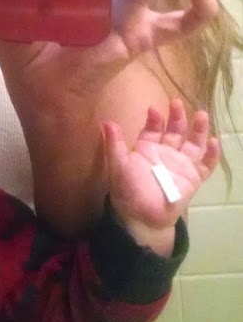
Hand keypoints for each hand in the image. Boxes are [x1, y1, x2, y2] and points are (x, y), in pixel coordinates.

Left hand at [104, 99, 219, 252]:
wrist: (141, 218)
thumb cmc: (127, 191)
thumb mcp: (118, 166)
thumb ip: (114, 145)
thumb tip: (107, 122)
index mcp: (148, 147)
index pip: (154, 128)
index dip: (155, 118)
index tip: (154, 109)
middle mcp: (166, 152)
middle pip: (175, 130)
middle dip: (177, 117)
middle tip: (176, 103)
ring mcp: (181, 165)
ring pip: (193, 143)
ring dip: (198, 130)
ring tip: (201, 115)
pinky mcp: (193, 179)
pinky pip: (205, 165)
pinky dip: (211, 155)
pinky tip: (214, 142)